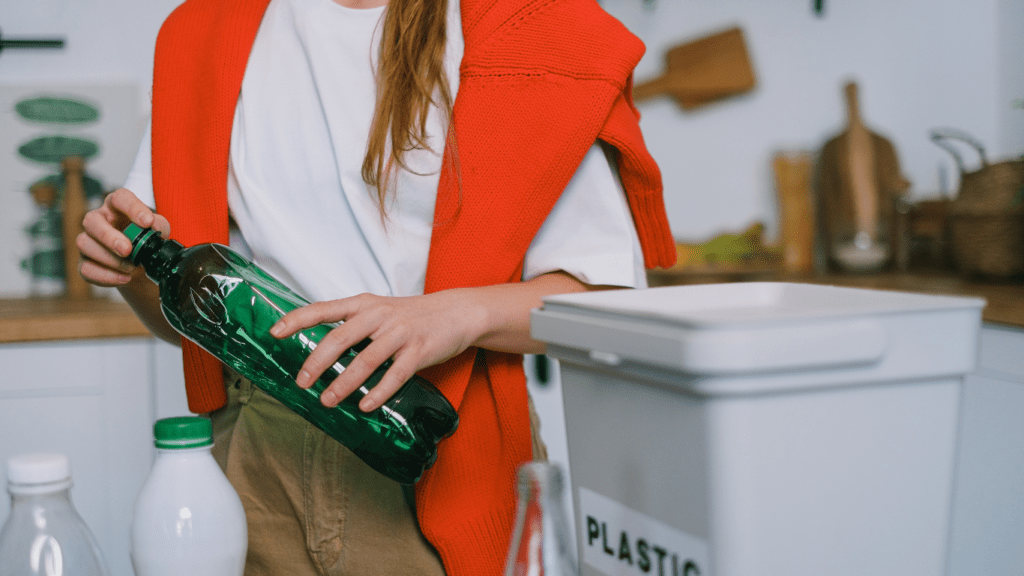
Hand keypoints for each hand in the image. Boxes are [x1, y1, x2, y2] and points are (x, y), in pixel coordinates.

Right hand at [77, 188, 169, 286]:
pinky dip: (106, 276)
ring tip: (131, 267)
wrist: (140, 266)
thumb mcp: (158, 230)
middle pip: (92, 220)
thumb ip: (159, 225)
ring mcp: (89, 241)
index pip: (120, 198)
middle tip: (128, 250)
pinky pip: (86, 269)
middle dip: (109, 237)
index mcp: (117, 207)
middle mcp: (98, 220)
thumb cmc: (146, 240)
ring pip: (85, 244)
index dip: (132, 208)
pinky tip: (124, 278)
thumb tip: (154, 227)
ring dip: (109, 259)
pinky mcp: (85, 262)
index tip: (147, 222)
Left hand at [270, 291, 487, 411]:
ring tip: (328, 400)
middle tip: (302, 382)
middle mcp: (379, 316)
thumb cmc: (412, 315)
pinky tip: (366, 405)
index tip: (274, 332)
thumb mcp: (380, 310)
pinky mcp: (419, 351)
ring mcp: (400, 333)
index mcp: (364, 305)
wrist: (456, 312)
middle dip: (317, 362)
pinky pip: (396, 375)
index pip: (324, 309)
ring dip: (345, 383)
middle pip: (340, 338)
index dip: (298, 319)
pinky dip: (379, 392)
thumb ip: (353, 325)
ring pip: (366, 360)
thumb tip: (320, 352)